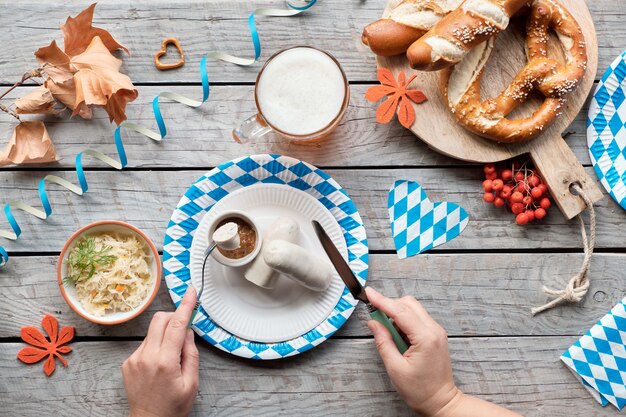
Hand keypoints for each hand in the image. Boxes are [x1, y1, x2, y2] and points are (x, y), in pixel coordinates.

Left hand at [122, 287, 199, 416]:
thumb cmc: (173, 407)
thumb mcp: (191, 383)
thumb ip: (191, 354)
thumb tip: (187, 332)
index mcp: (165, 362)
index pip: (176, 325)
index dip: (185, 305)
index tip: (191, 292)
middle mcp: (146, 357)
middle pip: (159, 320)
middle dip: (173, 317)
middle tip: (184, 328)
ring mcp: (134, 359)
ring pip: (152, 332)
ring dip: (165, 335)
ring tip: (172, 357)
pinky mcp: (128, 363)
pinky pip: (145, 344)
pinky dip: (156, 346)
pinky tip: (160, 364)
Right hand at [365, 287, 458, 415]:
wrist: (441, 401)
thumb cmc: (420, 390)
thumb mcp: (395, 368)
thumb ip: (383, 342)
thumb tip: (374, 323)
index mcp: (425, 338)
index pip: (400, 311)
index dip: (382, 301)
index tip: (369, 293)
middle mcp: (434, 330)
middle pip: (408, 304)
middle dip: (389, 306)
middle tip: (374, 317)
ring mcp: (436, 332)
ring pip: (413, 309)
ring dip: (396, 314)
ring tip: (388, 333)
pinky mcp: (435, 335)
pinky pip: (417, 318)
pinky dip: (404, 321)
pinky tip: (398, 336)